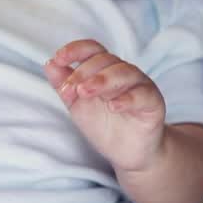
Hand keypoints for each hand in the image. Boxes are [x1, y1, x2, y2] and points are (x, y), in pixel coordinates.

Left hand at [44, 39, 167, 172]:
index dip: (76, 50)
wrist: (126, 153)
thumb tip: (50, 64)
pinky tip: (113, 106)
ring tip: (85, 92)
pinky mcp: (153, 103)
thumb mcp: (77, 105)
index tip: (59, 58)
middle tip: (71, 90)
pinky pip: (143, 95)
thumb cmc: (103, 125)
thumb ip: (64, 86)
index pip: (92, 49)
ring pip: (124, 73)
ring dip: (102, 80)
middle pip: (105, 61)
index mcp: (104, 69)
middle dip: (84, 73)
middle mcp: (123, 72)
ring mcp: (140, 86)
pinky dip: (127, 99)